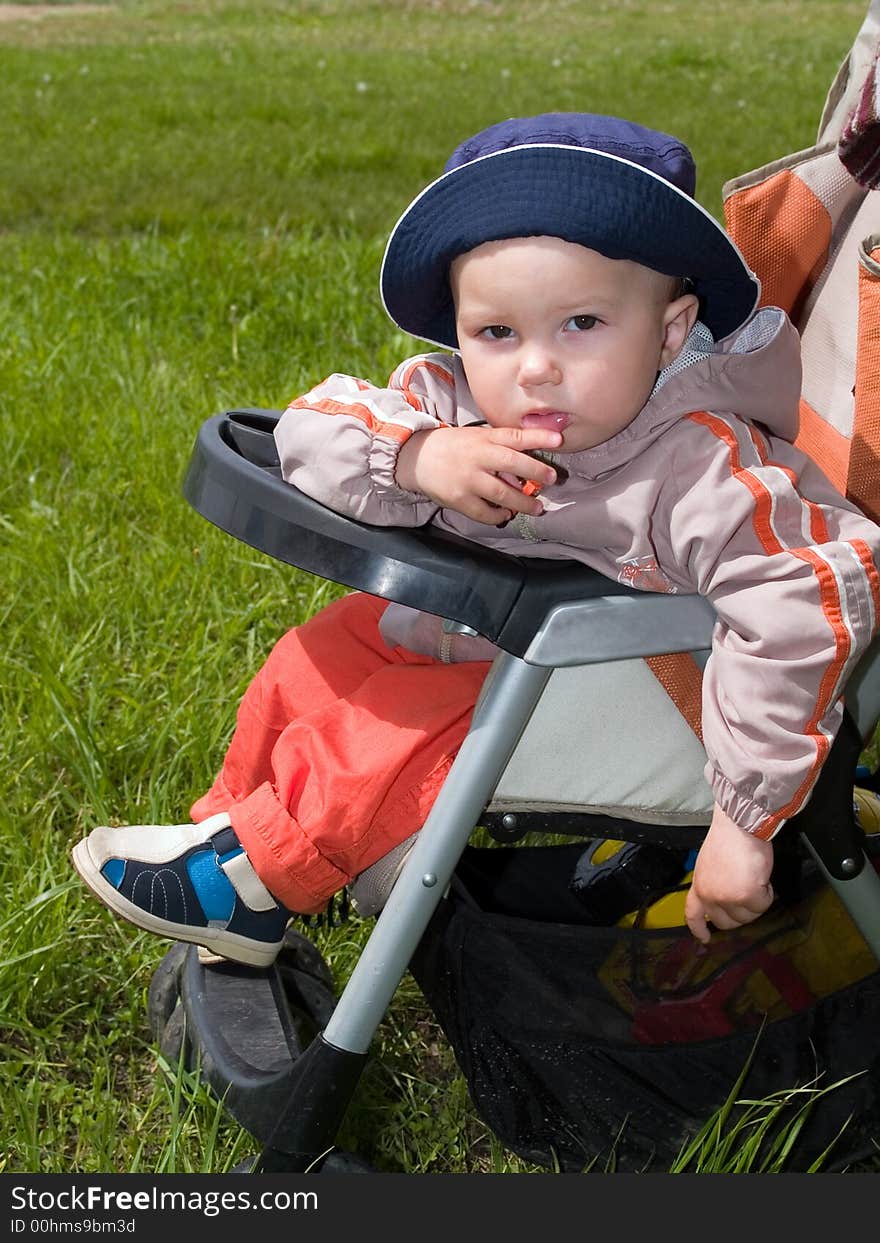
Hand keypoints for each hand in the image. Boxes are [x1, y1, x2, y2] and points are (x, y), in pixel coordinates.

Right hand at [395, 425, 561, 524]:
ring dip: (523, 502)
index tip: (558, 440)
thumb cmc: (454, 447)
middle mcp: (477, 458)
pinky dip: (499, 515)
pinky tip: (507, 513)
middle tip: (553, 478)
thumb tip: (533, 458)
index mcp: (484, 439)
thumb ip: (501, 445)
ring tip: (537, 508)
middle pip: (512, 464)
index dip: (538, 438)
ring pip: (502, 493)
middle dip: (536, 472)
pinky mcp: (459, 500)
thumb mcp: (477, 437)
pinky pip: (485, 513)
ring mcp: (468, 480)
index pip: (515, 436)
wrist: (416, 458)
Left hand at [684, 803, 774, 943]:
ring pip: (749, 916)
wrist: (739, 825)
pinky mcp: (746, 896)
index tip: (704, 938)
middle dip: (742, 912)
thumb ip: (713, 885)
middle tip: (748, 892)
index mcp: (699, 886)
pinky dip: (768, 892)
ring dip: (757, 900)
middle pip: (728, 923)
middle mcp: (710, 896)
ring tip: (753, 877)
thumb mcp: (709, 866)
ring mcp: (727, 898)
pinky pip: (764, 905)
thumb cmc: (728, 840)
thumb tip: (725, 900)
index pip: (693, 915)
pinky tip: (761, 876)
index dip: (699, 929)